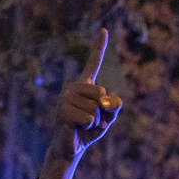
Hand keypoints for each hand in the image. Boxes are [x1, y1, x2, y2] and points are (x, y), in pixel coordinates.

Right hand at [42, 30, 120, 166]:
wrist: (71, 148)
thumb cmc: (88, 130)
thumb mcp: (108, 117)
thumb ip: (114, 106)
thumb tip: (104, 100)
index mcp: (84, 84)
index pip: (93, 63)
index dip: (99, 46)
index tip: (104, 29)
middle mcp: (72, 86)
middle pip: (102, 93)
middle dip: (102, 112)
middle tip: (89, 120)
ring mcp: (66, 97)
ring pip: (96, 107)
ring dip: (94, 121)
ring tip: (83, 124)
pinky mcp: (63, 110)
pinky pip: (89, 117)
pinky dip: (88, 126)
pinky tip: (77, 128)